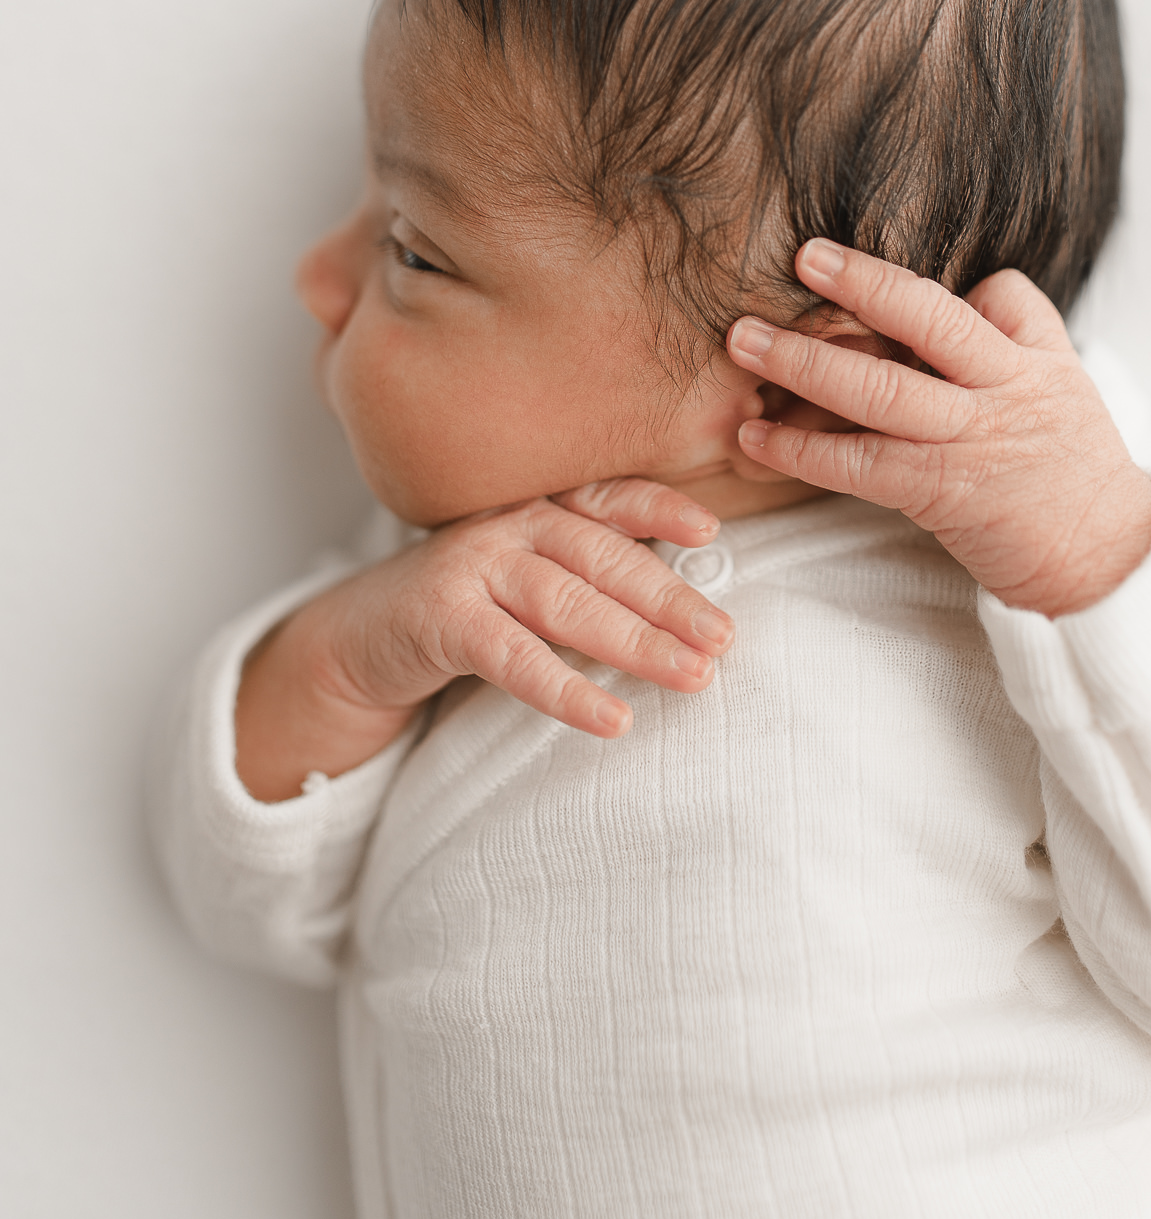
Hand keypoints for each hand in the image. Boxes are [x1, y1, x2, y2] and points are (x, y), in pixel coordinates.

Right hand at [235, 481, 730, 799]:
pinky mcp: (442, 619)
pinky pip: (514, 659)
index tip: (710, 531)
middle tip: (725, 637)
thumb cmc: (466, 606)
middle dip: (669, 598)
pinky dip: (567, 690)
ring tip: (691, 676)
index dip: (658, 509)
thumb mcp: (528, 574)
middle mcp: (509, 524)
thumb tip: (689, 607)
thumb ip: (589, 572)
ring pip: (568, 604)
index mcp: (539, 506)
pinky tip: (612, 719)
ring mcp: (472, 566)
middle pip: (602, 558)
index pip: (607, 499)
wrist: (358, 636)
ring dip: (636, 642)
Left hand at [726, 241, 1150, 616]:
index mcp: (1034, 361)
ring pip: (881, 389)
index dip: (937, 280)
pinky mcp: (940, 493)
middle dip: (861, 285)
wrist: (1105, 562)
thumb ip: (1018, 333)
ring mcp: (970, 441)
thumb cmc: (1072, 472)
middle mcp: (1003, 390)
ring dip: (804, 364)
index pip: (996, 294)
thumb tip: (968, 287)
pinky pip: (861, 464)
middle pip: (927, 321)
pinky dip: (802, 450)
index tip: (849, 260)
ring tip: (744, 342)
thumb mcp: (1065, 385)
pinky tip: (756, 439)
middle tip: (801, 257)